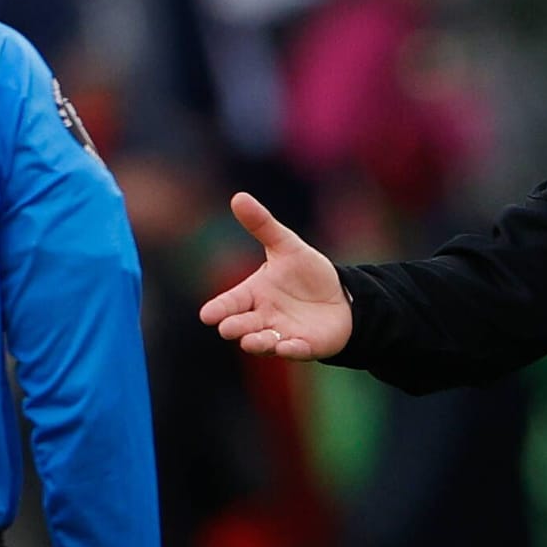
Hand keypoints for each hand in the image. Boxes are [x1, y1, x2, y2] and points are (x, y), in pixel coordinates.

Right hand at [198, 192, 350, 360]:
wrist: (340, 297)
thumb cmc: (306, 273)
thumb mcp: (286, 246)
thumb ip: (262, 225)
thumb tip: (238, 196)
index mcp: (253, 295)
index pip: (231, 302)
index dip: (219, 309)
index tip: (207, 315)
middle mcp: (263, 318)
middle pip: (243, 326)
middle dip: (235, 327)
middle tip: (228, 328)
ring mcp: (282, 334)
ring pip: (264, 343)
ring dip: (258, 343)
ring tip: (252, 341)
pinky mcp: (305, 346)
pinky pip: (296, 350)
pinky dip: (291, 350)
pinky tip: (289, 347)